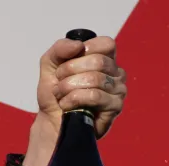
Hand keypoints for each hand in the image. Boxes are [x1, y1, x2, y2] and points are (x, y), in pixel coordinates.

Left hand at [22, 35, 127, 165]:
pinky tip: (67, 105)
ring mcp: (118, 89)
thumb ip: (60, 48)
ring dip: (68, 87)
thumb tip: (77, 45)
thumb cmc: (55, 92)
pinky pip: (94, 96)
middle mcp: (116, 72)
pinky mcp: (115, 106)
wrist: (51, 119)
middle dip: (69, 72)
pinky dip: (73, 99)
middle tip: (59, 83)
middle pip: (97, 61)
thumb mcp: (50, 65)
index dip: (82, 52)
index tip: (65, 65)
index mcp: (105, 58)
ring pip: (95, 79)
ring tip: (61, 95)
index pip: (106, 44)